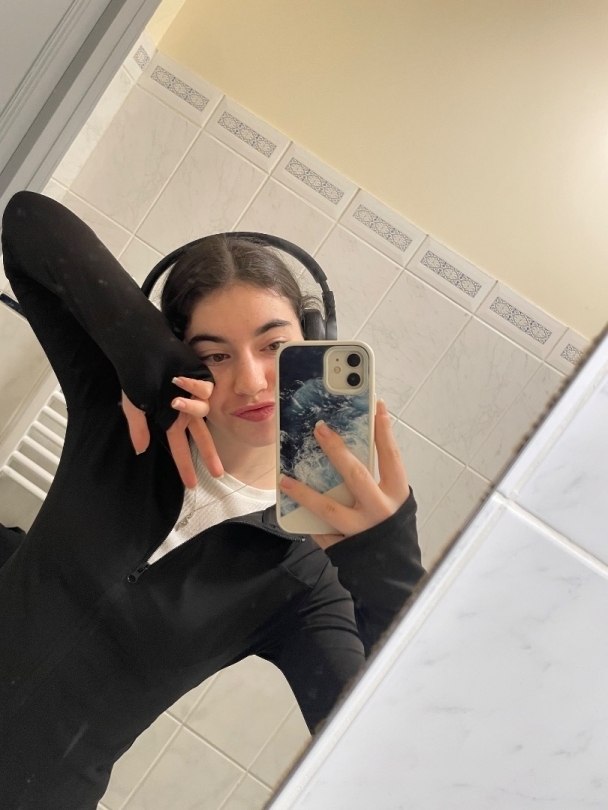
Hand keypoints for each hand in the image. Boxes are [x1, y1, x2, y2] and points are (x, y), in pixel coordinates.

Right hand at [121, 376, 222, 487]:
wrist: (144, 347)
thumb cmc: (137, 375)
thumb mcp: (134, 405)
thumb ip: (139, 428)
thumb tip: (140, 450)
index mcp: (169, 419)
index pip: (179, 447)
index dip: (185, 465)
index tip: (191, 484)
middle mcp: (184, 410)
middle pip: (201, 437)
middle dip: (209, 454)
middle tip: (218, 473)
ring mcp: (194, 395)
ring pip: (204, 412)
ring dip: (191, 408)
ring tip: (175, 400)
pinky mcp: (203, 379)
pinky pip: (206, 391)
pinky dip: (195, 388)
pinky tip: (179, 380)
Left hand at [278, 399, 409, 549]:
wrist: (392, 573)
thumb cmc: (389, 527)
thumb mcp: (391, 501)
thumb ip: (375, 480)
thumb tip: (344, 450)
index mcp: (396, 495)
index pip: (391, 457)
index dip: (384, 431)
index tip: (376, 406)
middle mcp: (380, 512)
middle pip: (356, 475)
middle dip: (336, 450)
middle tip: (319, 429)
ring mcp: (360, 531)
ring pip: (329, 509)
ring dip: (304, 493)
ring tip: (285, 479)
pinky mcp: (342, 547)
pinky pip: (320, 531)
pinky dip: (304, 518)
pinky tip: (289, 507)